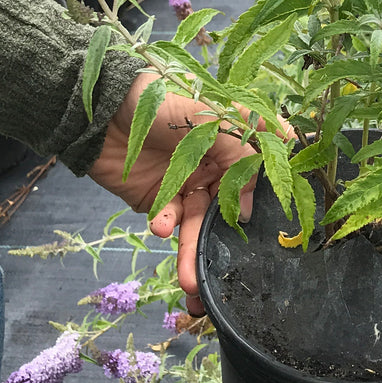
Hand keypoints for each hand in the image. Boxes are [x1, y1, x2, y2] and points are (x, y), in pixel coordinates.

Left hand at [89, 71, 262, 314]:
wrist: (101, 114)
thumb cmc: (158, 102)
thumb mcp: (205, 118)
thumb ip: (237, 152)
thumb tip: (251, 201)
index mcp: (232, 138)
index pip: (260, 167)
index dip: (270, 192)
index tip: (279, 222)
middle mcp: (216, 163)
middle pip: (231, 204)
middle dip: (227, 237)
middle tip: (230, 270)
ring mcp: (188, 183)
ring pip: (200, 221)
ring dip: (195, 249)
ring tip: (191, 280)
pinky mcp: (161, 199)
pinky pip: (171, 219)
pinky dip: (167, 225)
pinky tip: (160, 226)